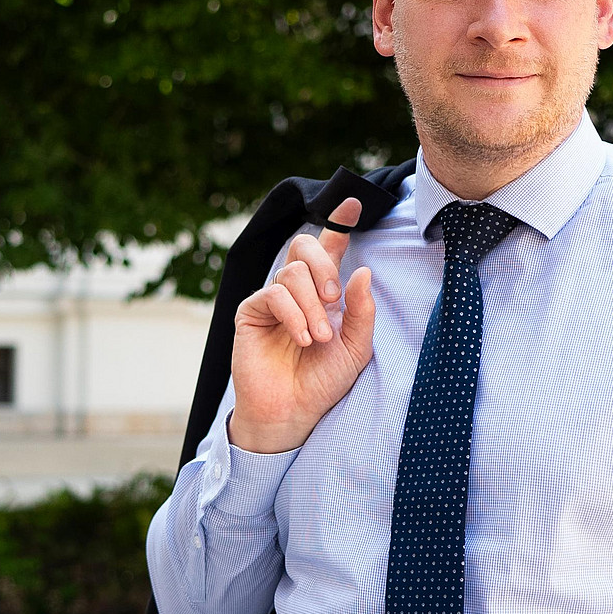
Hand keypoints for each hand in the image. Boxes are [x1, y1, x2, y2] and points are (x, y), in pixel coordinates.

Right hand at [227, 196, 375, 454]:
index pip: (330, 248)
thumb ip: (361, 310)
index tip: (355, 202)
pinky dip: (293, 315)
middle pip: (304, 247)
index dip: (340, 222)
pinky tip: (301, 340)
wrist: (293, 412)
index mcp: (323, 293)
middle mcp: (296, 290)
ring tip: (318, 338)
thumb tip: (362, 271)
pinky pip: (273, 294)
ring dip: (312, 306)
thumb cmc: (322, 381)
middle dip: (324, 266)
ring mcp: (271, 300)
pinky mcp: (250, 312)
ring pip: (291, 273)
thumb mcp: (356, 347)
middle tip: (335, 300)